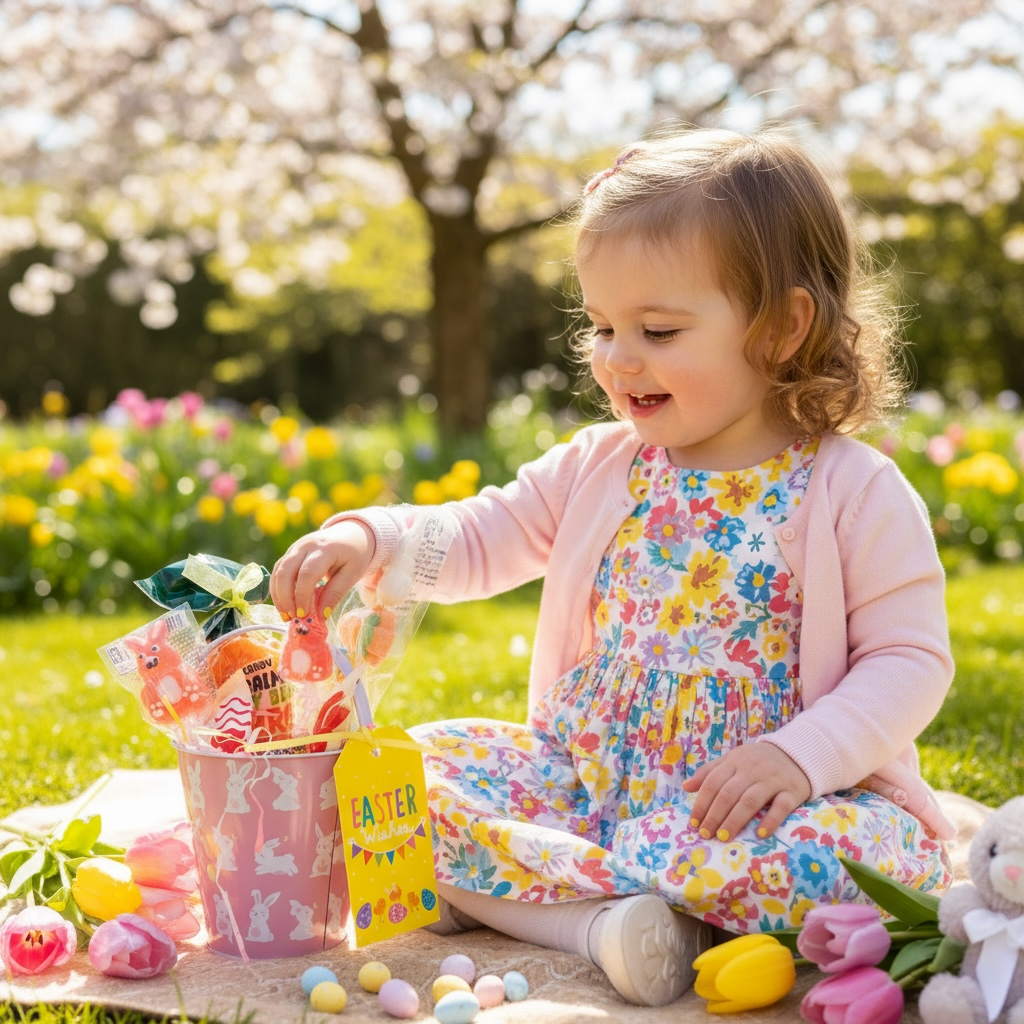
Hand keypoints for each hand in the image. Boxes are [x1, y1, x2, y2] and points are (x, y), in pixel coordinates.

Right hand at [269, 520, 375, 618]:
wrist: (350, 533)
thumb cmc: (354, 555)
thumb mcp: (352, 574)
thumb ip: (335, 593)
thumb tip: (320, 616)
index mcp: (325, 549)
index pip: (307, 573)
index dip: (302, 596)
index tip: (304, 615)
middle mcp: (305, 546)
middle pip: (285, 572)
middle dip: (285, 598)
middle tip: (292, 618)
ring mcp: (295, 548)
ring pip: (278, 572)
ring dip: (278, 596)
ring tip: (287, 616)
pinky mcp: (290, 553)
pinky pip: (278, 571)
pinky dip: (278, 589)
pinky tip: (285, 605)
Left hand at [681, 742, 810, 841]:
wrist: (797, 753)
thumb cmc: (758, 761)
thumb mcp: (733, 760)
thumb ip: (709, 772)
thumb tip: (686, 787)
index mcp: (735, 762)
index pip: (713, 783)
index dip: (701, 803)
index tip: (694, 822)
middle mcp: (751, 770)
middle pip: (728, 794)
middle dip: (714, 815)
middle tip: (705, 834)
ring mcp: (772, 780)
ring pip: (750, 801)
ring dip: (734, 820)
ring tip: (723, 837)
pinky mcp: (791, 791)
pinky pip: (780, 807)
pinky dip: (770, 820)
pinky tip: (760, 834)